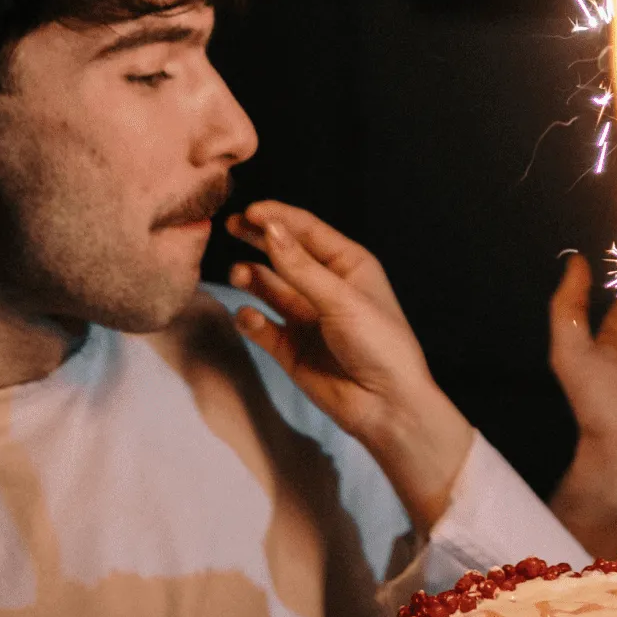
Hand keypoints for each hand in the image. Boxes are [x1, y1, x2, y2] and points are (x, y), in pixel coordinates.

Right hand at [226, 201, 472, 532]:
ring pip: (270, 288)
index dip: (278, 218)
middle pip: (285, 255)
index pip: (308, 231)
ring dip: (253, 278)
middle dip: (258, 239)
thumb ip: (300, 267)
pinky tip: (249, 316)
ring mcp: (307, 317)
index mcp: (349, 265)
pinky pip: (264, 326)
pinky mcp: (291, 349)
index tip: (248, 211)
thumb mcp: (341, 299)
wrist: (386, 405)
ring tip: (239, 274)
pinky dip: (252, 319)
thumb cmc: (378, 342)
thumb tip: (269, 228)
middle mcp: (326, 287)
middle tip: (229, 227)